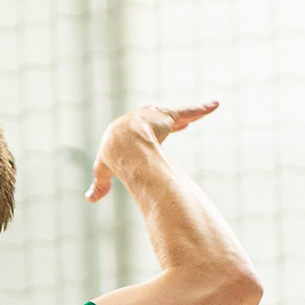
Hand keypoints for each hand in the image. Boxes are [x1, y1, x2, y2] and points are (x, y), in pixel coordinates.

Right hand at [86, 100, 217, 201]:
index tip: (152, 131)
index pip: (138, 129)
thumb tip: (89, 199)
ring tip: (198, 114)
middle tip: (170, 119)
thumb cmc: (112, 158)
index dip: (146, 130)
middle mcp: (140, 119)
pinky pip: (189, 111)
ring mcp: (155, 117)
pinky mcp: (168, 117)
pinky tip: (215, 105)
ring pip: (176, 115)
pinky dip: (202, 109)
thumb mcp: (103, 171)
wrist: (122, 145)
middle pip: (155, 116)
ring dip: (187, 115)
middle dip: (162, 117)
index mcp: (125, 130)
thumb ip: (100, 185)